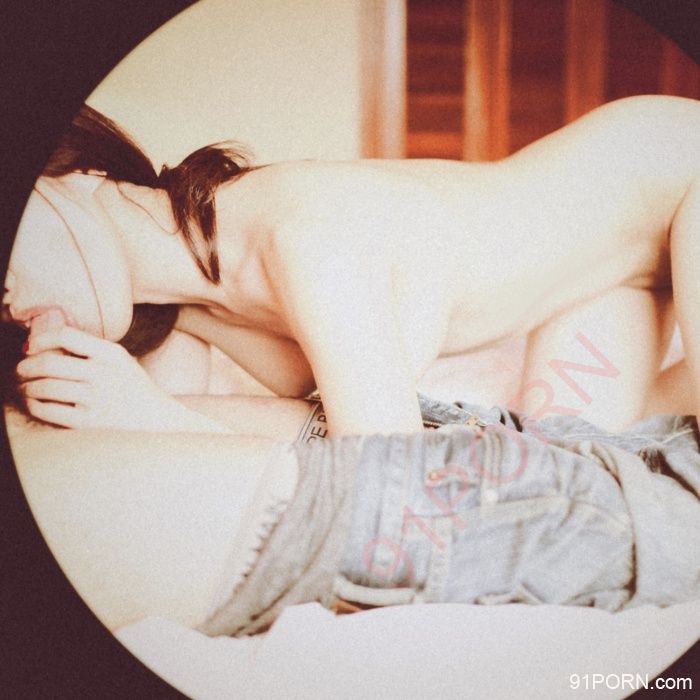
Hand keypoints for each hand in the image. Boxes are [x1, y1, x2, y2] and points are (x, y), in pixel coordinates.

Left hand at [17, 309, 186, 430]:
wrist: (158, 420)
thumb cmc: (133, 389)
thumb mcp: (121, 361)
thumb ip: (91, 350)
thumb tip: (44, 344)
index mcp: (112, 354)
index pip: (66, 335)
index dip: (40, 339)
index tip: (30, 347)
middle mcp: (104, 374)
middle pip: (48, 363)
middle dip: (26, 367)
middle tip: (21, 371)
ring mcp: (96, 399)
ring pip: (44, 387)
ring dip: (27, 387)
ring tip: (25, 388)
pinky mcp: (89, 422)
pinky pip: (48, 411)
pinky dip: (35, 406)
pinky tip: (35, 403)